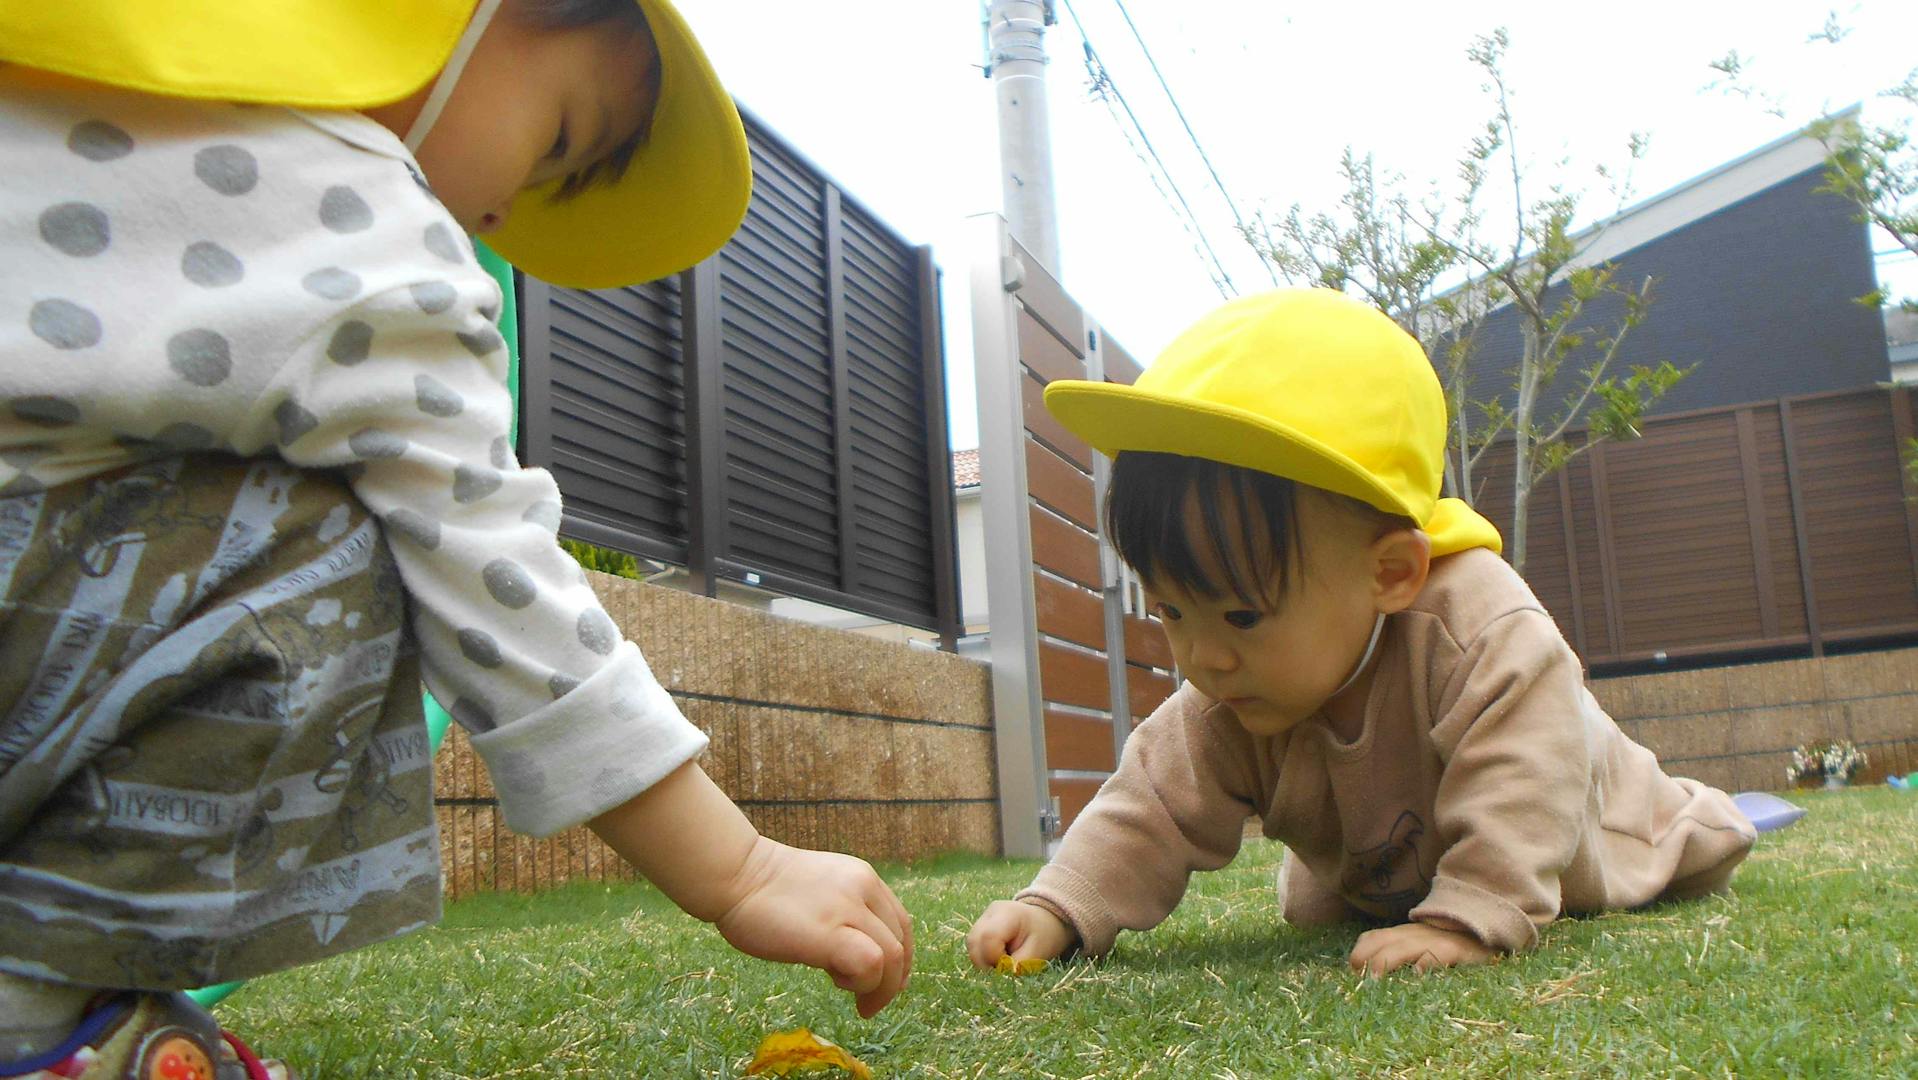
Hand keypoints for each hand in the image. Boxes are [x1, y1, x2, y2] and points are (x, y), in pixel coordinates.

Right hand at [711, 837, 912, 1017]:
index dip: (900, 959)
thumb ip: (844, 914)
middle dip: (893, 981)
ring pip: (891, 955)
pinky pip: (870, 963)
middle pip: (900, 942)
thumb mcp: (820, 892)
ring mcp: (848, 908)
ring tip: (854, 999)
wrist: (734, 874)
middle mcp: (863, 888)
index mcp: (862, 878)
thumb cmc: (764, 890)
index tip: (885, 981)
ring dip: (879, 987)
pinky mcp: (830, 932)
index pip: (900, 922)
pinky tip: (838, 984)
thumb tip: (857, 955)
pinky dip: (864, 983)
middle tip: (870, 1003)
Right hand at [964, 899, 1074, 969]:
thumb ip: (1019, 965)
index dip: (994, 958)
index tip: (1009, 967)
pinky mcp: (979, 925)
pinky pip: (974, 945)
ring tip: (1002, 962)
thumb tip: (1000, 976)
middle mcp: (990, 913)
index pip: (988, 937)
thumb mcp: (1038, 952)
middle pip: (973, 941)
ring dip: (983, 961)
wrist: (1045, 921)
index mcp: (1008, 914)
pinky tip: (998, 957)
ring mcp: (982, 918)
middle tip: (1003, 969)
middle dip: (984, 962)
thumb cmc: (1044, 936)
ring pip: (971, 945)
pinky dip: (983, 956)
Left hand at [1348, 920, 1494, 975]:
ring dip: (1387, 960)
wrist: (1488, 929)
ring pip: (1406, 947)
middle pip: (1385, 941)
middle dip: (1368, 956)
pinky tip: (1418, 973)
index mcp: (1405, 934)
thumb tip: (1367, 969)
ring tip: (1374, 976)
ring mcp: (1436, 941)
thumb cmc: (1449, 941)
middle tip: (1356, 975)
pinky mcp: (1457, 951)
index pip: (1375, 937)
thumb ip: (1397, 950)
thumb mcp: (1419, 943)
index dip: (1361, 951)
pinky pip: (1440, 954)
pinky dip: (1428, 962)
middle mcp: (1416, 935)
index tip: (1351, 968)